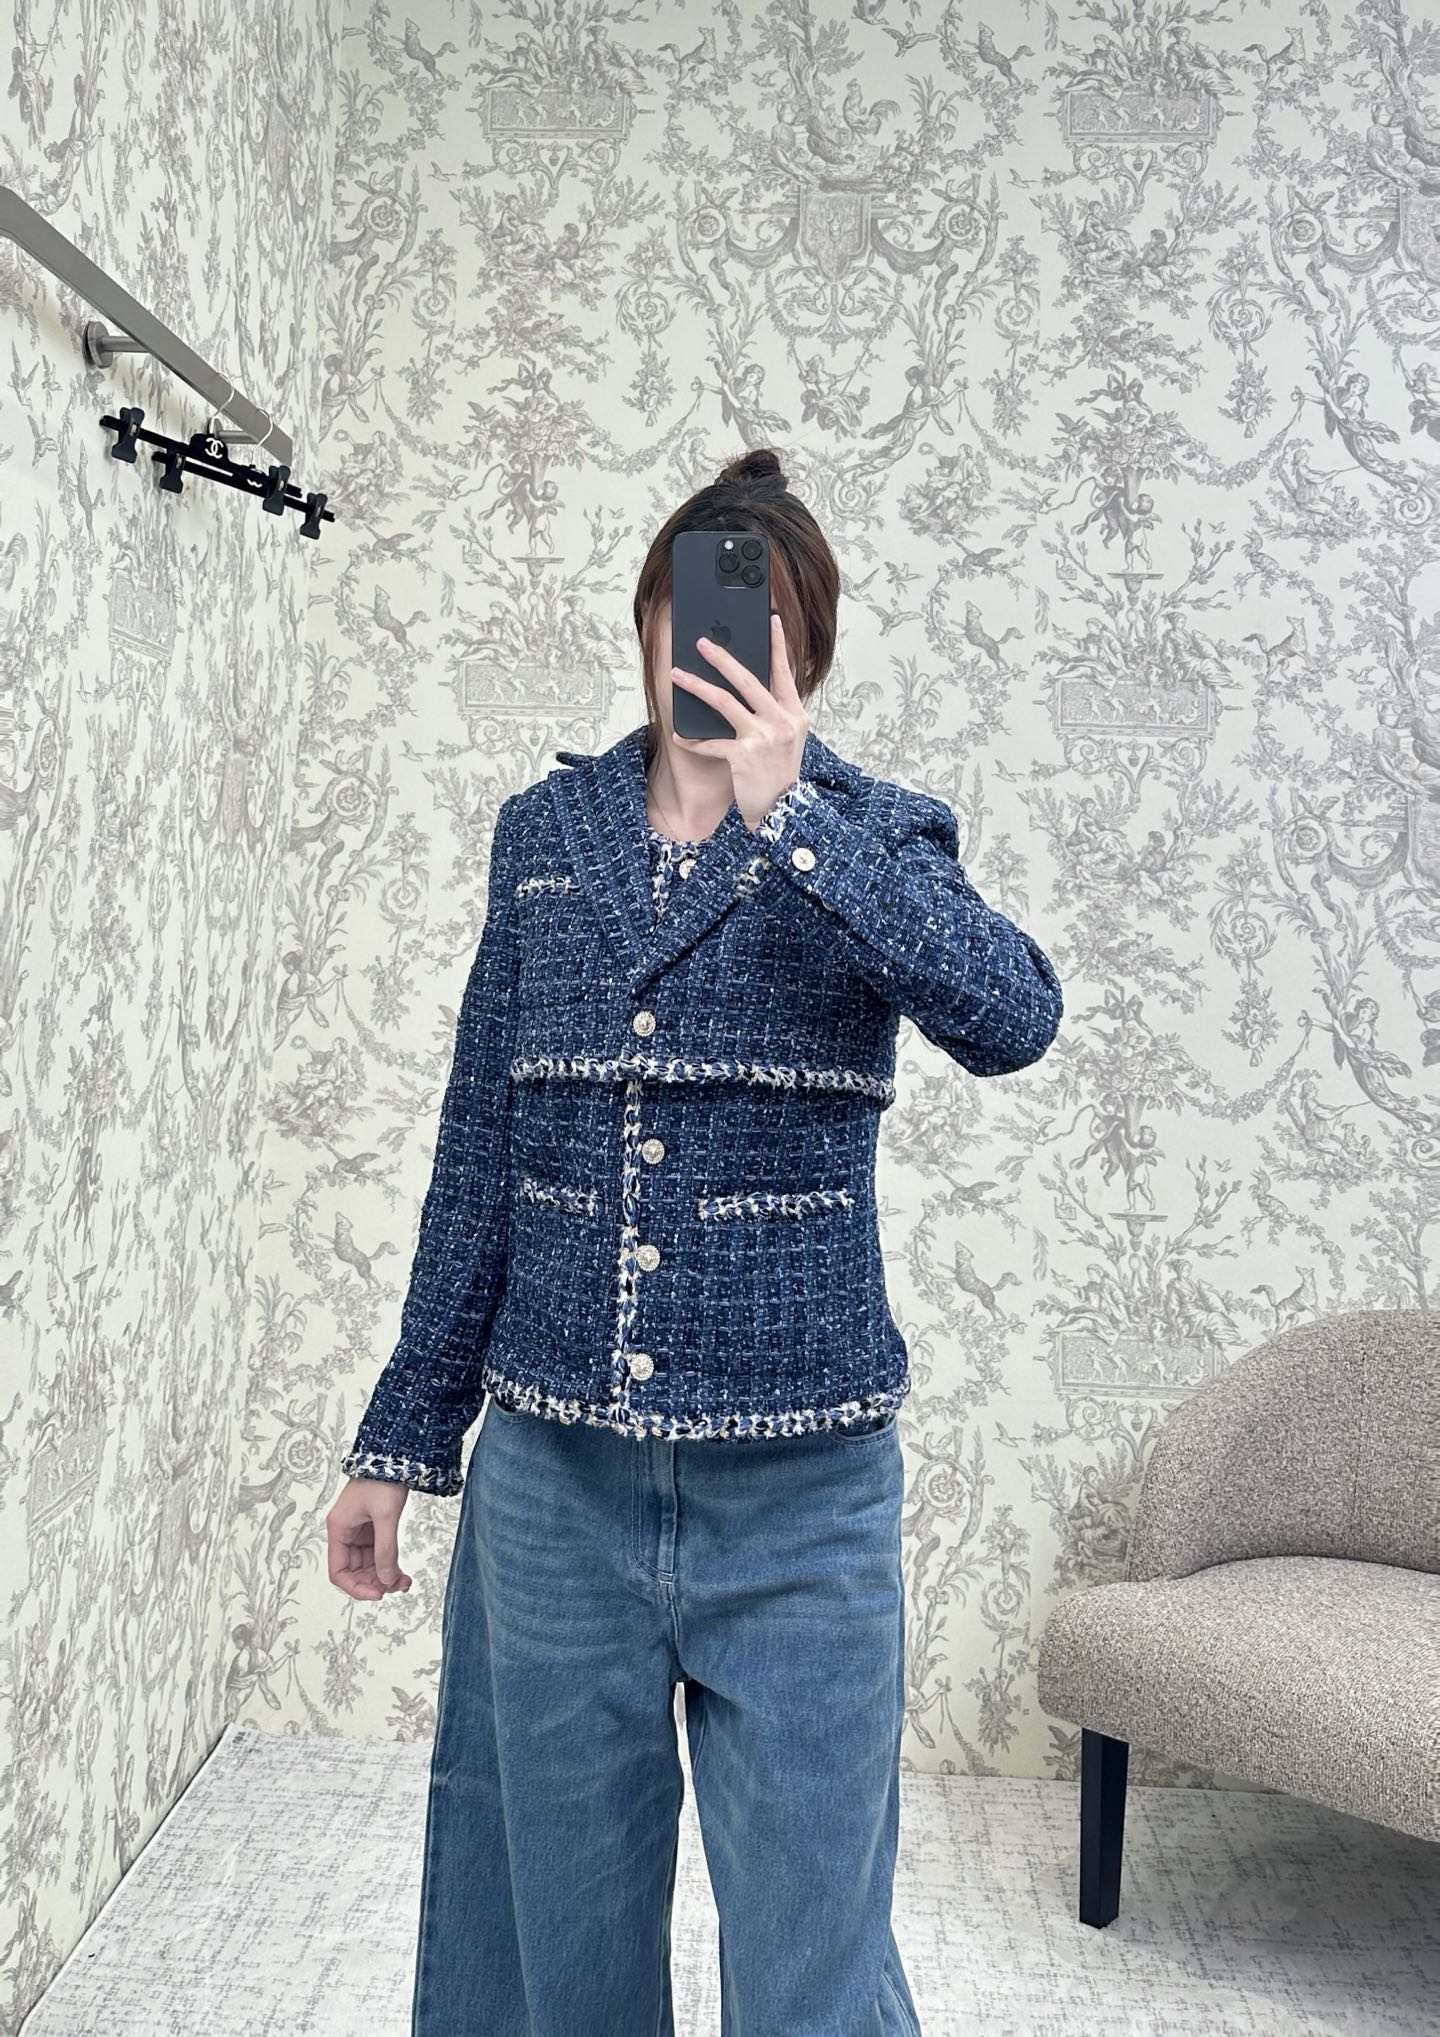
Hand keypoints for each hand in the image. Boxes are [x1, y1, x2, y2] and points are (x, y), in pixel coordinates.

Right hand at [327, 1476, 413, 1599]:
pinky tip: (402, 1574)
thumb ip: (386, 1550)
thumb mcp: (386, 1515)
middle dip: (375, 1582)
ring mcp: (360, 1532)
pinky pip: (378, 1554)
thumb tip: (388, 1580)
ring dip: (385, 1576)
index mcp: (339, 1529)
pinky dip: (390, 1565)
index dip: (355, 1587)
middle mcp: (347, 1533)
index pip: (338, 1572)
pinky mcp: (374, 1528)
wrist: (395, 1456)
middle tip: (397, 1587)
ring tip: (405, 1581)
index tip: (377, 1594)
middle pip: (355, 1571)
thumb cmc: (383, 1479)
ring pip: (368, 1565)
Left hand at [670, 611, 807, 828]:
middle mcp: (781, 721)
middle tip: (702, 642)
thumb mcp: (788, 738)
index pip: (784, 672)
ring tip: (678, 675)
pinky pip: (711, 743)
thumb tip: (749, 685)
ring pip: (724, 703)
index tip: (772, 620)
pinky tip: (679, 736)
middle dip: (722, 658)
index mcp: (794, 714)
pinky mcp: (743, 756)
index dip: (777, 645)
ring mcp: (762, 738)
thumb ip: (775, 712)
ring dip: (698, 686)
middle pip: (747, 680)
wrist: (783, 811)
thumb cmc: (780, 773)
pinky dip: (693, 740)